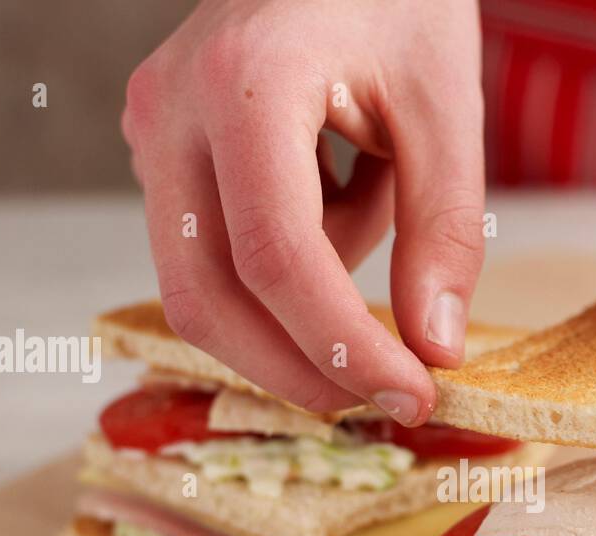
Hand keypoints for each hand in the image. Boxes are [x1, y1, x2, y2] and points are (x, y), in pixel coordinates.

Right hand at [122, 0, 484, 421]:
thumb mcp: (445, 107)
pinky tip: (340, 195)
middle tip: (384, 394)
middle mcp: (170, 109)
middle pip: (207, 296)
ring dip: (293, 315)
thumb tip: (433, 350)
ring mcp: (150, 130)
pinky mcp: (160, 152)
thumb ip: (443, 231)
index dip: (342, 347)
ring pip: (198, 286)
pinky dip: (283, 269)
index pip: (277, 258)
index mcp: (244, 81)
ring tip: (374, 223)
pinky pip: (211, 251)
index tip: (411, 393)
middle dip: (298, 368)